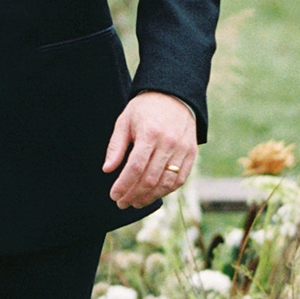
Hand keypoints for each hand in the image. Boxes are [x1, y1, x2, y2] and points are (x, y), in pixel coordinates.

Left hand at [103, 91, 197, 208]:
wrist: (174, 95)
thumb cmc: (144, 109)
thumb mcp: (125, 121)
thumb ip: (116, 146)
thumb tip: (107, 169)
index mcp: (150, 133)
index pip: (135, 167)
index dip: (123, 185)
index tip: (114, 195)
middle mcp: (169, 143)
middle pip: (150, 179)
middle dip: (133, 195)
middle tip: (121, 203)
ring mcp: (183, 149)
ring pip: (166, 183)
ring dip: (149, 197)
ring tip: (135, 202)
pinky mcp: (192, 153)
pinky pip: (180, 179)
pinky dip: (166, 191)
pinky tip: (153, 194)